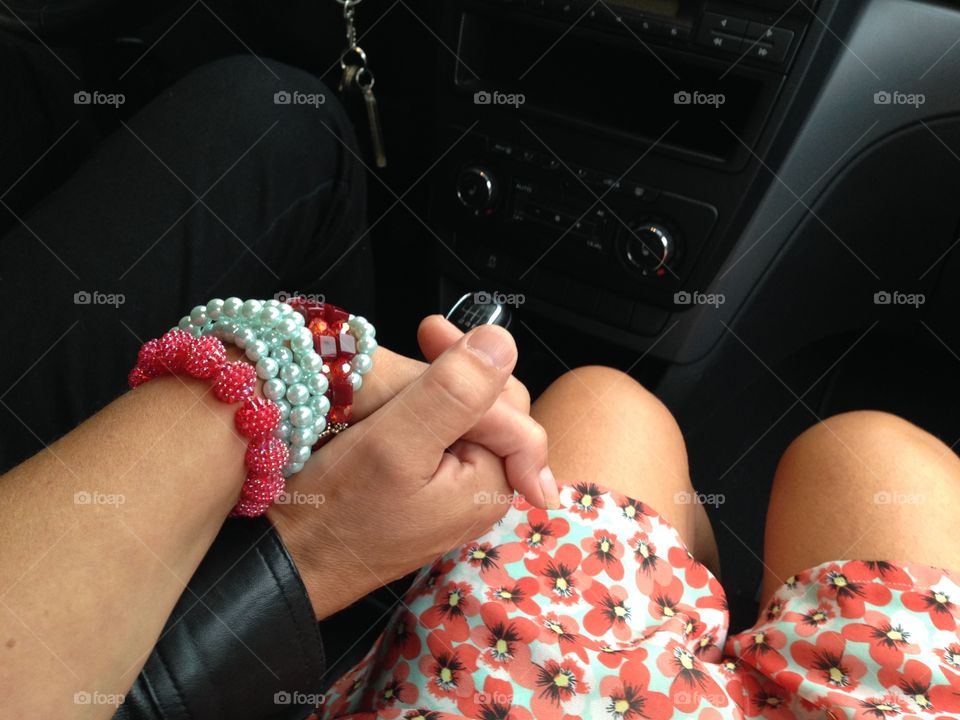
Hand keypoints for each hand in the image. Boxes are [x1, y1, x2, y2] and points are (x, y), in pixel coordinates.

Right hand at [331, 316, 556, 507]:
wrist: (290, 563)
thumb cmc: (335, 513)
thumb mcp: (395, 443)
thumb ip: (454, 392)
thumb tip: (500, 342)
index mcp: (491, 481)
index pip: (506, 400)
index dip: (471, 356)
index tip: (428, 329)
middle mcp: (482, 493)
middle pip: (487, 408)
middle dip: (456, 370)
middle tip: (420, 336)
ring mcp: (455, 497)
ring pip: (459, 421)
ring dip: (435, 387)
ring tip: (403, 366)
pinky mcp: (427, 496)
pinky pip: (437, 441)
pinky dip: (420, 414)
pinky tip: (395, 403)